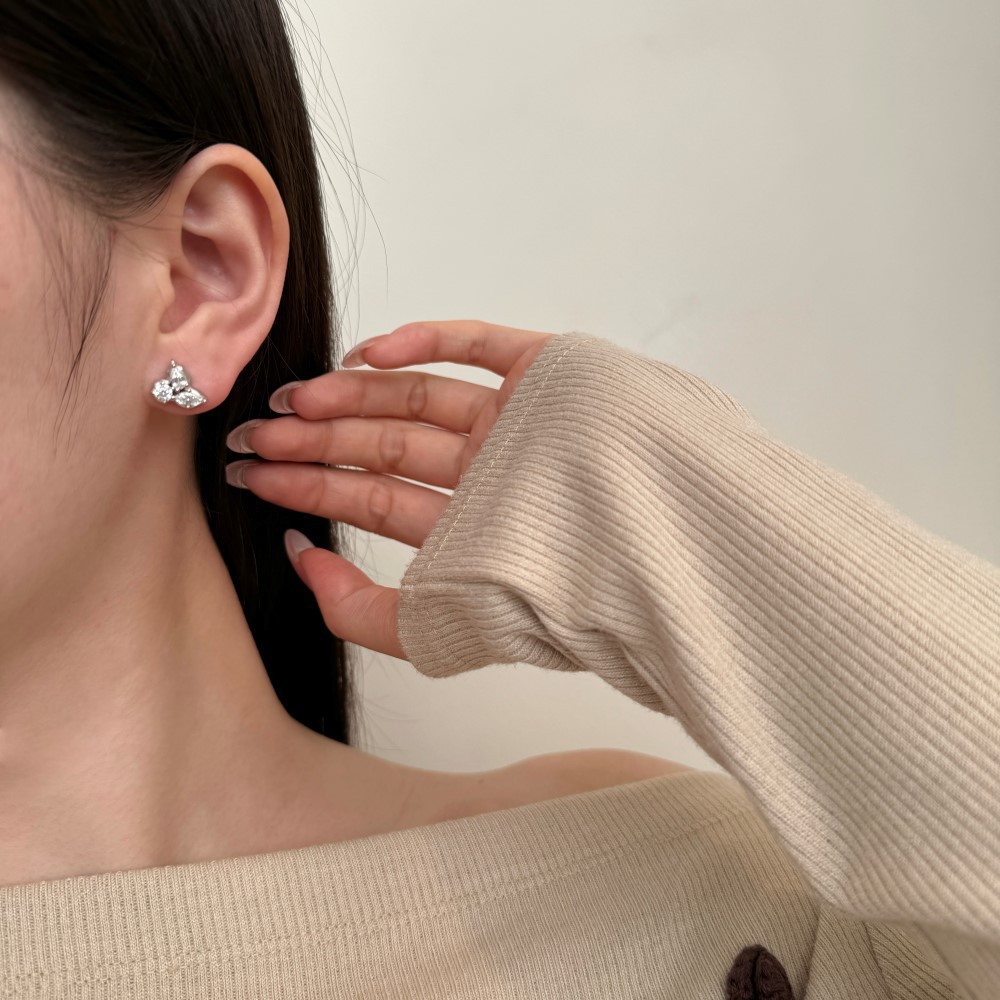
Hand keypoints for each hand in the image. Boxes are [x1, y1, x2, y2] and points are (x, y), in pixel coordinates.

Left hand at [224, 319, 556, 659]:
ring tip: (293, 399)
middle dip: (314, 440)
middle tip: (253, 435)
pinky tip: (365, 353)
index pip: (372, 499)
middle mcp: (486, 472)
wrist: (655, 551)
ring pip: (415, 395)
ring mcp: (514, 419)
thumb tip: (300, 562)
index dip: (307, 486)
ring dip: (350, 393)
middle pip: (383, 446)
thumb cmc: (559, 595)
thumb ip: (363, 613)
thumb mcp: (439, 628)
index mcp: (468, 528)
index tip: (250, 474)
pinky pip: (473, 344)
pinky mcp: (544, 371)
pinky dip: (420, 341)